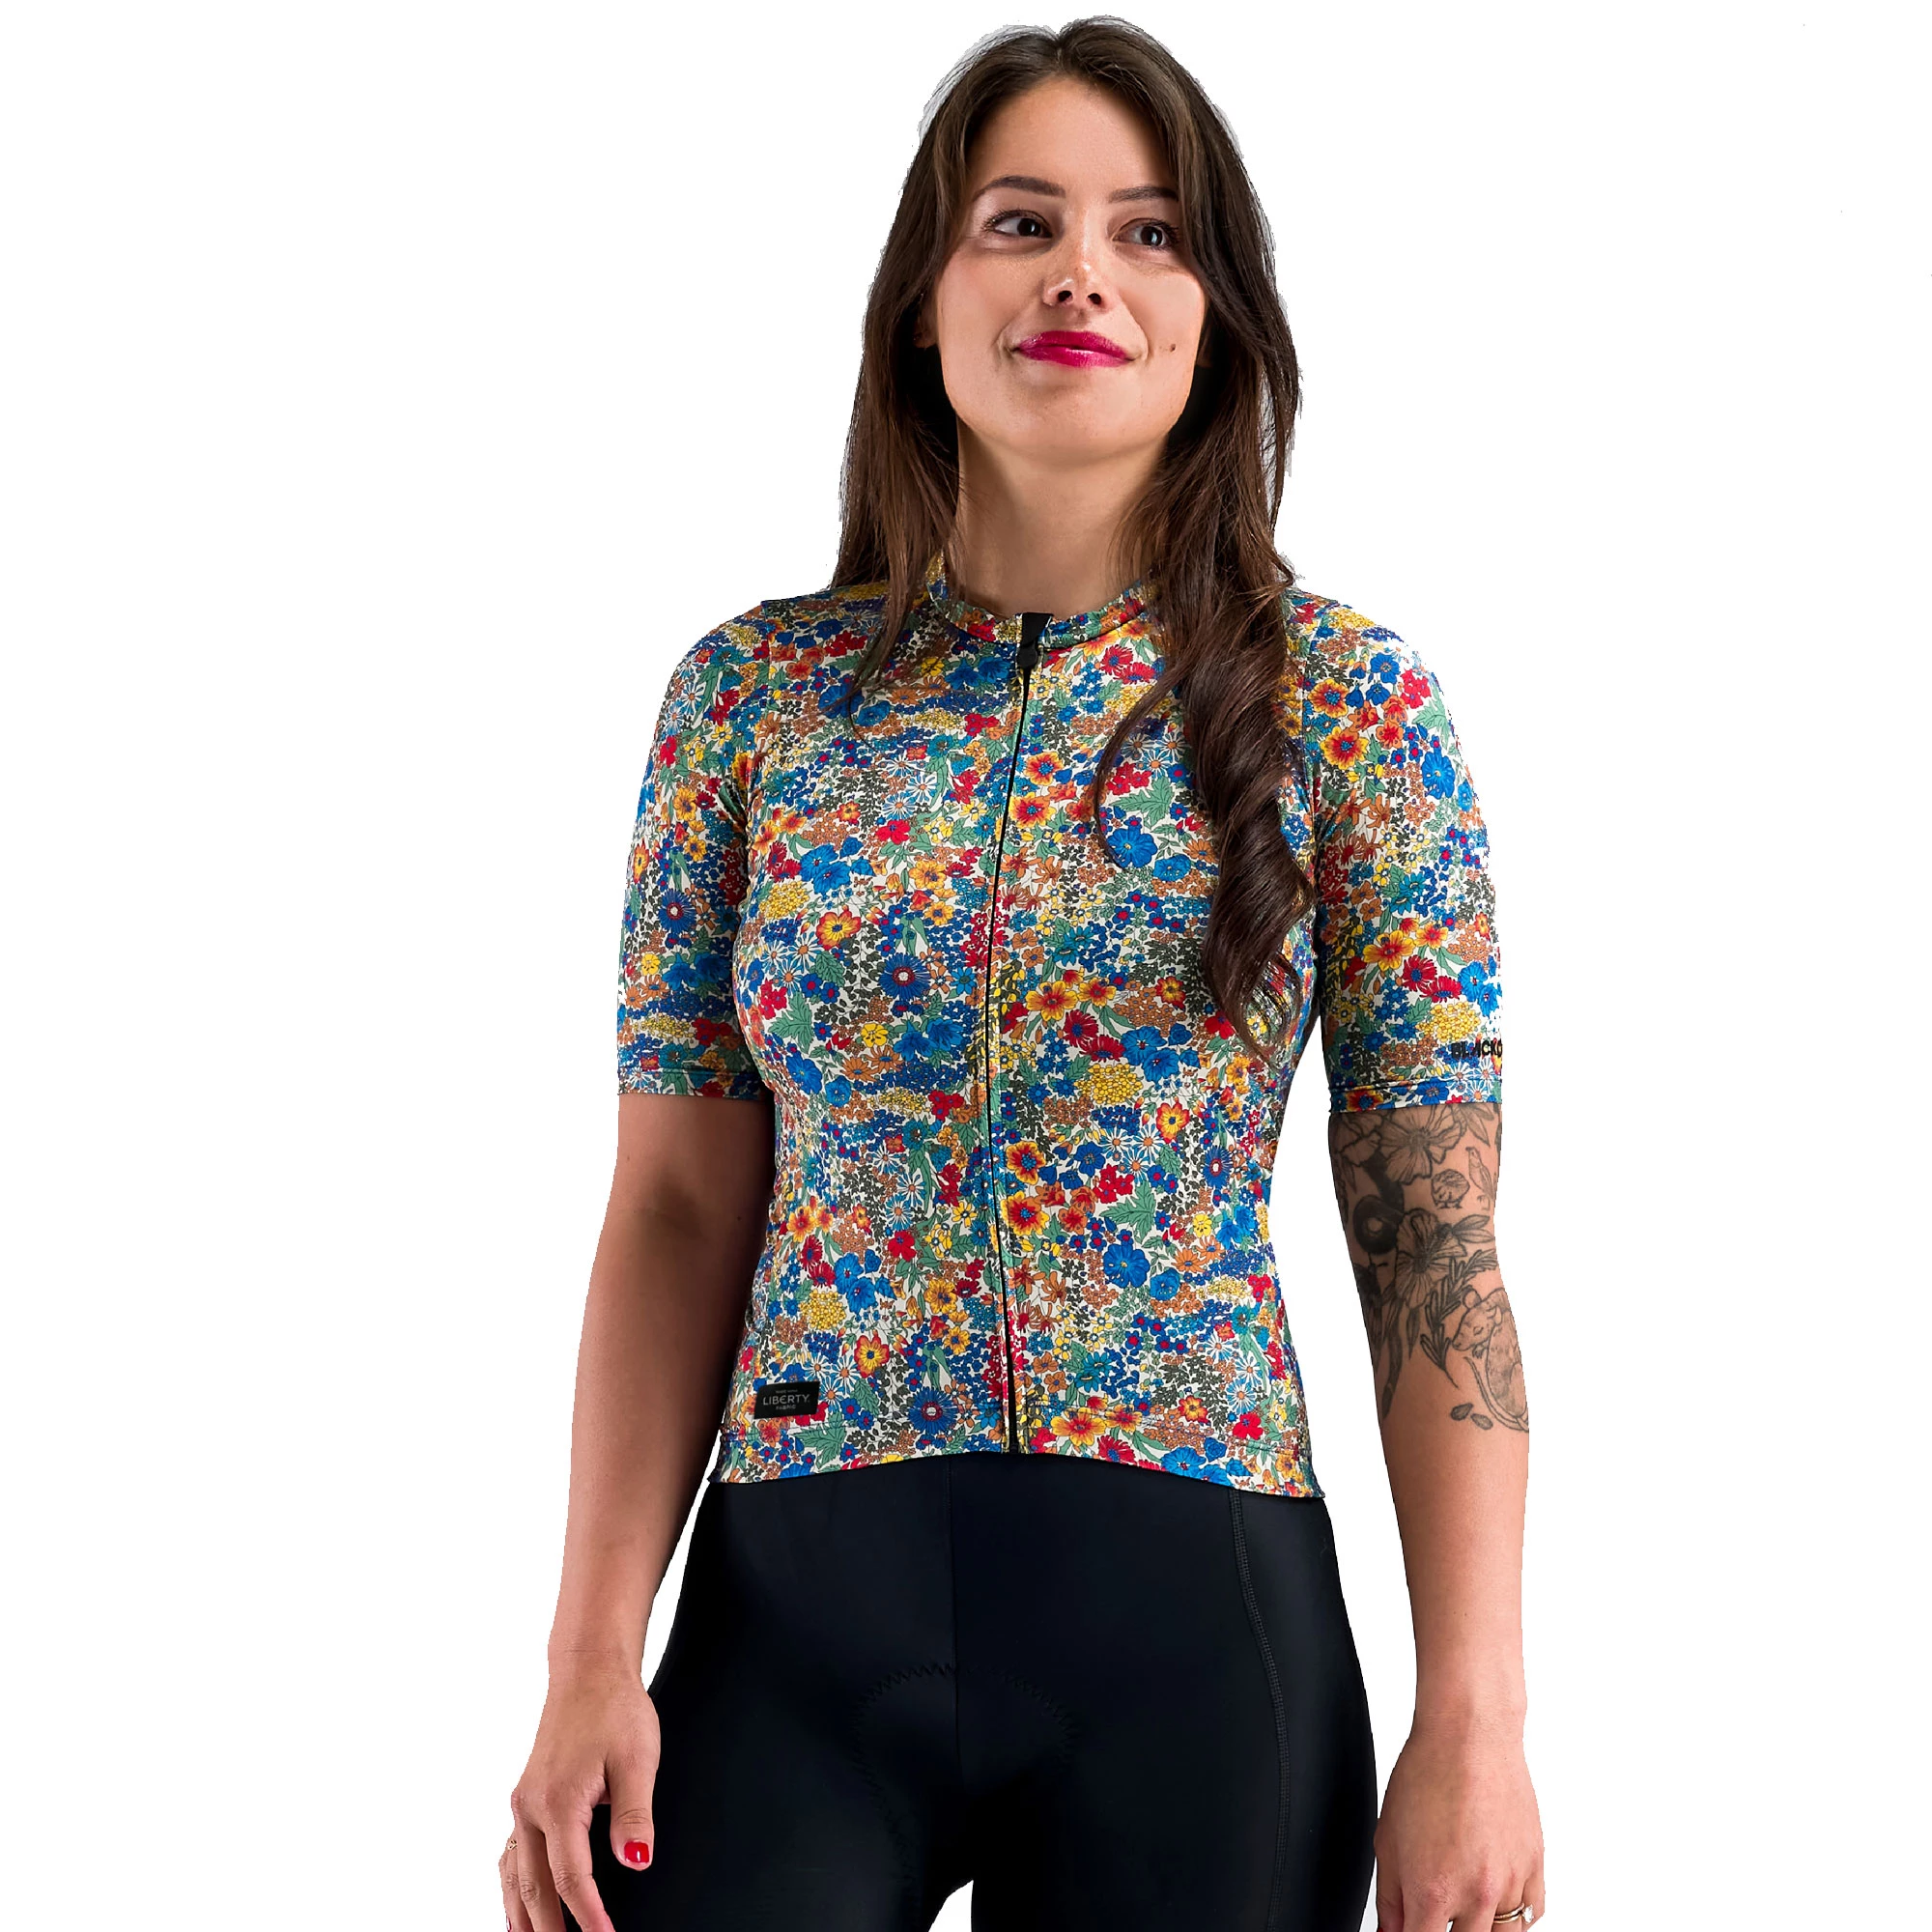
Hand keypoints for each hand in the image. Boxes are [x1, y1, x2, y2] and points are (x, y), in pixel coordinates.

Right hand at [502, 1661, 660, 1931]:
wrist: (589, 1671)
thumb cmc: (616, 1709)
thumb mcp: (638, 1759)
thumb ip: (635, 1814)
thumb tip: (636, 1861)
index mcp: (559, 1800)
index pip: (571, 1876)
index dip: (589, 1915)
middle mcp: (531, 1806)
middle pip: (535, 1885)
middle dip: (548, 1929)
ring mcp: (524, 1803)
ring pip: (514, 1874)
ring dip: (522, 1915)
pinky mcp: (526, 1798)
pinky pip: (512, 1854)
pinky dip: (512, 1886)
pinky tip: (516, 1904)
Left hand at [1373, 1709, 1544, 1929]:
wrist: (1469, 1736)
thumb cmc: (1426, 1775)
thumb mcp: (1387, 1838)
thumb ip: (1390, 1898)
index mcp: (1433, 1891)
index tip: (1407, 1928)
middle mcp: (1476, 1895)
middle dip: (1444, 1931)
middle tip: (1434, 1911)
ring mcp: (1509, 1883)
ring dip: (1479, 1929)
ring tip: (1463, 1911)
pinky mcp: (1534, 1867)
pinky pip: (1531, 1915)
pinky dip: (1513, 1917)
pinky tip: (1495, 1902)